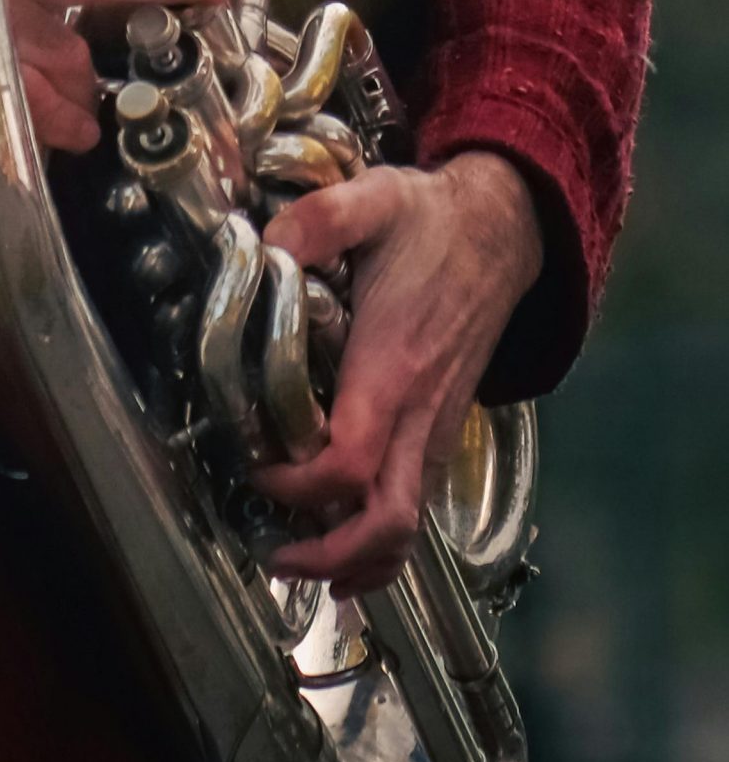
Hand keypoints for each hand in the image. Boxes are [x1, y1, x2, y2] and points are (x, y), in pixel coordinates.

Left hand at [251, 152, 543, 594]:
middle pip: (389, 522)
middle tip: (276, 558)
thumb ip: (317, 218)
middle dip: (333, 555)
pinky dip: (381, 538)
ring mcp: (438, 426)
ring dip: (358, 557)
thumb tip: (264, 246)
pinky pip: (417, 503)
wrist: (503, 230)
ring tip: (302, 563)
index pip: (351, 462)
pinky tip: (343, 541)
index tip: (257, 473)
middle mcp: (422, 411)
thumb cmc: (430, 222)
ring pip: (409, 524)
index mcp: (393, 367)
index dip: (301, 487)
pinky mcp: (444, 428)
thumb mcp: (372, 199)